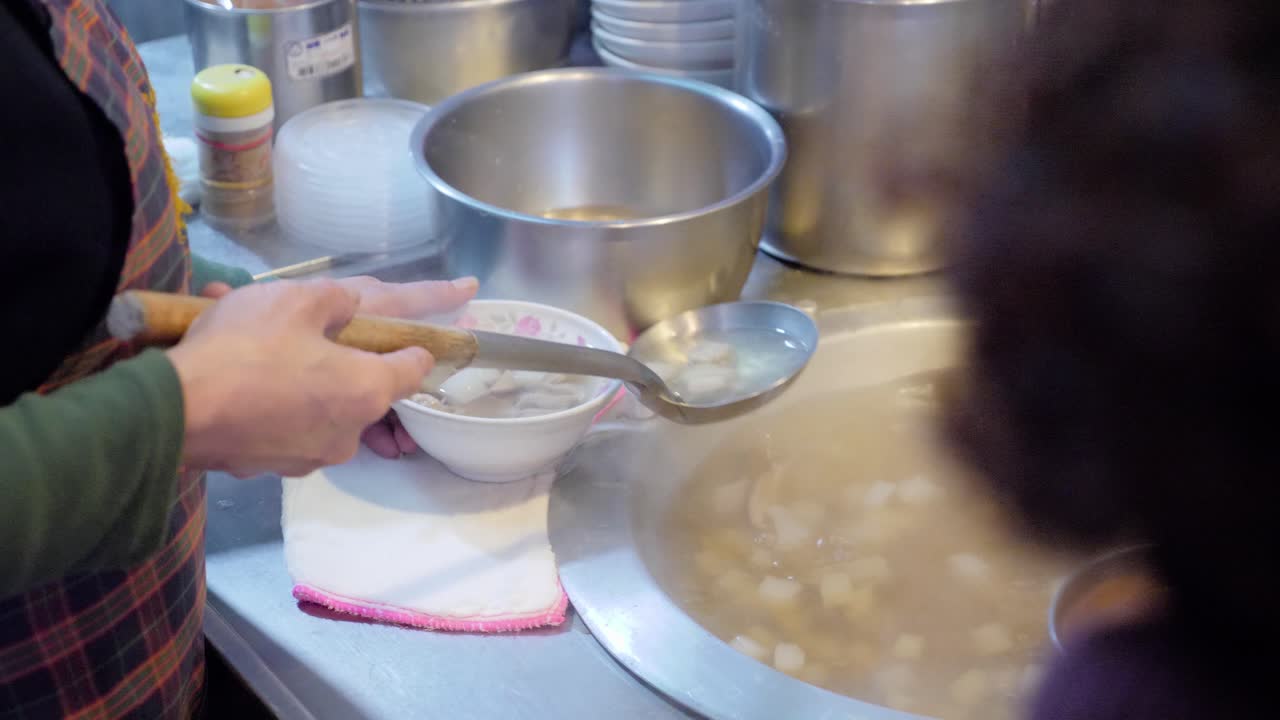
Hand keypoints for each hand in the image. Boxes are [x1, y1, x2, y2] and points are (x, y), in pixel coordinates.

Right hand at [170, 279, 434, 476]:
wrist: (174, 409)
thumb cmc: (246, 348)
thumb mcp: (294, 300)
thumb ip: (335, 300)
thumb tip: (349, 307)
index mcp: (367, 390)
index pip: (414, 369)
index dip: (412, 346)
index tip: (405, 335)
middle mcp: (348, 432)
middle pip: (365, 393)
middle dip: (347, 366)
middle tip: (316, 339)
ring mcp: (310, 457)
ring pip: (323, 414)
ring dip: (308, 389)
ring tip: (270, 357)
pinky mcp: (271, 469)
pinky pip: (285, 431)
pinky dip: (276, 411)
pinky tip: (246, 386)